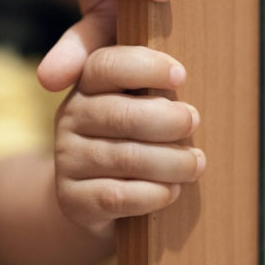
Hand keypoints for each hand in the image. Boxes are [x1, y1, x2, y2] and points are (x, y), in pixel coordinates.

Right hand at [54, 45, 204, 234]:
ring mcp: (67, 159)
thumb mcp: (140, 100)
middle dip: (168, 120)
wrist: (97, 196)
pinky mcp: (73, 199)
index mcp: (87, 84)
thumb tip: (179, 73)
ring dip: (172, 162)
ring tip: (196, 163)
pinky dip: (154, 193)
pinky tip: (172, 190)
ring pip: (126, 158)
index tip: (180, 76)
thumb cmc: (134, 137)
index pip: (106, 66)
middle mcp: (70, 117)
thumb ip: (151, 78)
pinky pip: (118, 196)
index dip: (146, 67)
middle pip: (121, 115)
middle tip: (193, 123)